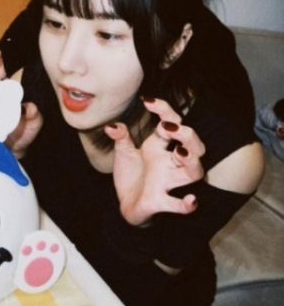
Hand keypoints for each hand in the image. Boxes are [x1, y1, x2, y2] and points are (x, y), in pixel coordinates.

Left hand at [105, 98, 204, 224]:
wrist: (125, 204)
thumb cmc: (131, 175)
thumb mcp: (123, 152)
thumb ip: (121, 137)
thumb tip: (111, 125)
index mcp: (159, 146)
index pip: (172, 122)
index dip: (164, 110)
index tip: (147, 101)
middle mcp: (168, 162)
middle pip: (193, 145)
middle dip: (188, 135)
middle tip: (171, 129)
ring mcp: (167, 182)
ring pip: (193, 172)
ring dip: (191, 162)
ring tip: (181, 152)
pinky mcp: (160, 202)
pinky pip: (178, 205)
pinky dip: (187, 204)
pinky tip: (191, 200)